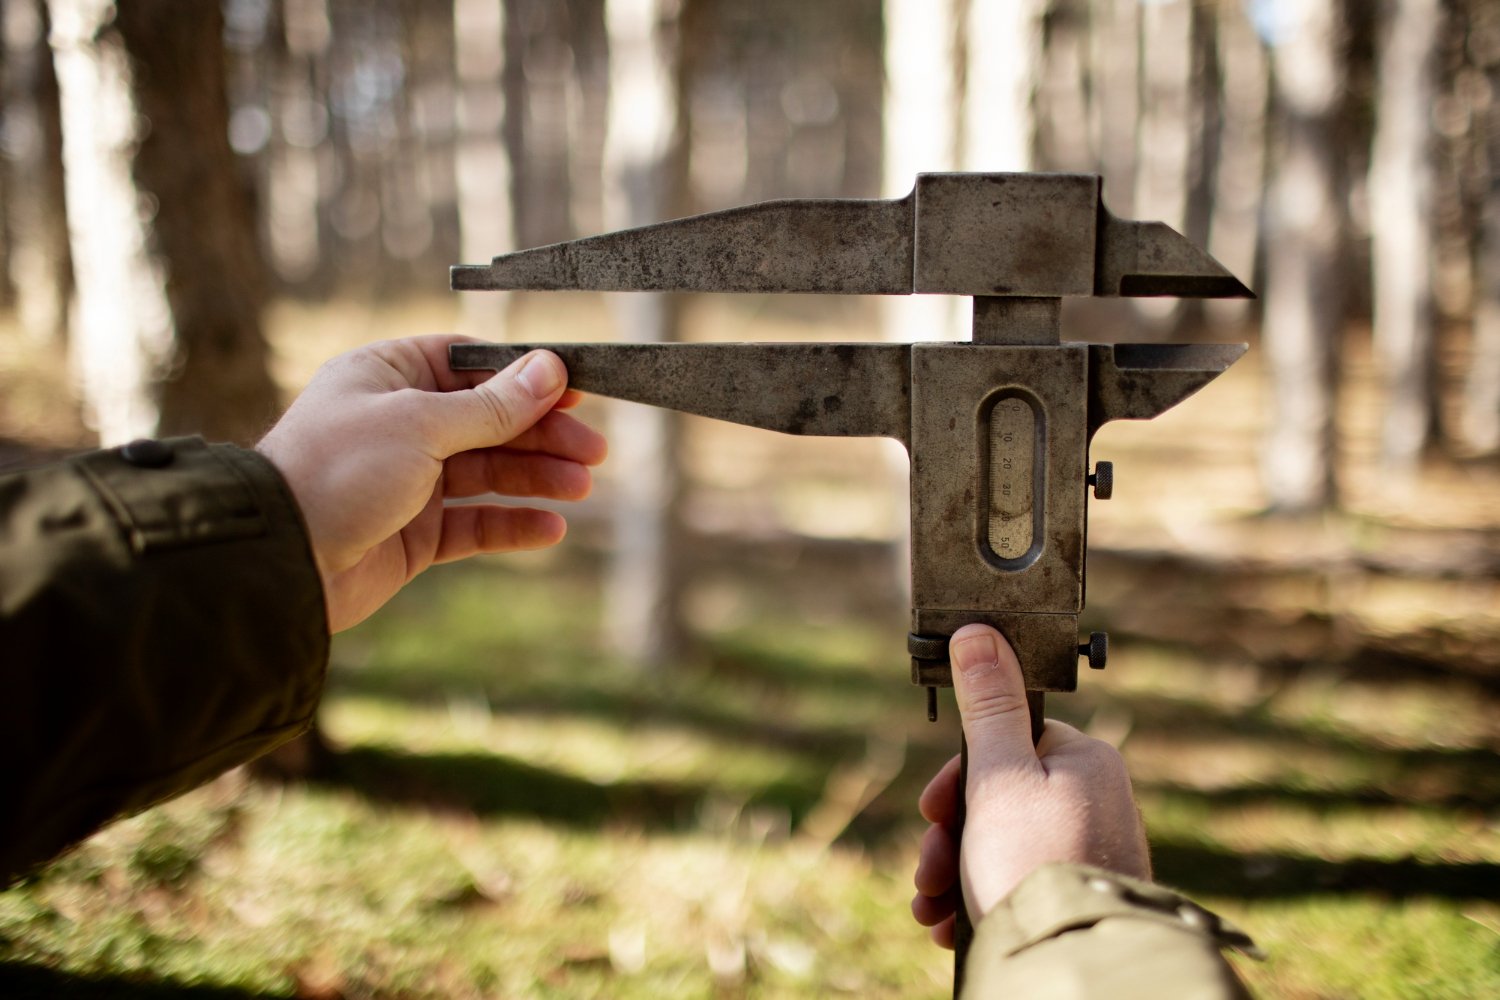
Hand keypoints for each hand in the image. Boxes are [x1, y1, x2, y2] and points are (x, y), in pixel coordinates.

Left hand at [256, 336, 605, 631]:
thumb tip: (549, 368)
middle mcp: (399, 424)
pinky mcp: (413, 534)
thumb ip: (492, 405)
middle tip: (594, 452)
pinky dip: (512, 525)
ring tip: (580, 488)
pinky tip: (550, 528)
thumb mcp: (420, 425)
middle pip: (489, 421)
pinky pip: (474, 524)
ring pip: (488, 473)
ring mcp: (407, 481)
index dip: (525, 378)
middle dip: (542, 435)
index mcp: (388, 376)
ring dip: (535, 478)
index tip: (577, 391)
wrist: (279, 561)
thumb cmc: (335, 472)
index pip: (472, 364)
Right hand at [910, 624, 1149, 947]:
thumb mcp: (999, 775)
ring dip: (952, 869)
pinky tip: (951, 922)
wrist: (1071, 959)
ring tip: (932, 904)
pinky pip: (1016, 877)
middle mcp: (1095, 801)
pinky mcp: (1076, 891)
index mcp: (1085, 762)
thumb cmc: (1035, 863)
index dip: (958, 776)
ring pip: (999, 841)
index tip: (933, 809)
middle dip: (950, 834)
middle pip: (998, 796)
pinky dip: (977, 894)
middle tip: (929, 867)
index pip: (1009, 740)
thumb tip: (978, 631)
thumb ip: (987, 703)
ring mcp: (1088, 850)